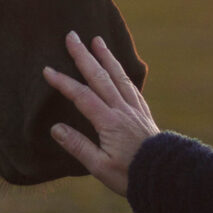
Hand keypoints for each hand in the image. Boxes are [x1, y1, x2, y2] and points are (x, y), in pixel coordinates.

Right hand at [42, 31, 159, 195]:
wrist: (165, 176)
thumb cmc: (129, 174)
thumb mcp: (99, 167)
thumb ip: (78, 146)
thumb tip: (55, 128)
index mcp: (109, 122)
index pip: (82, 96)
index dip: (63, 82)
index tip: (47, 70)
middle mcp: (122, 109)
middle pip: (99, 76)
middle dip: (83, 55)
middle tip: (72, 36)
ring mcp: (134, 109)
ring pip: (118, 76)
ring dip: (106, 56)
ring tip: (97, 40)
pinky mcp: (143, 113)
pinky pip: (131, 86)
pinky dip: (123, 72)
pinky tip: (119, 68)